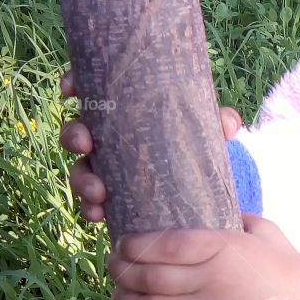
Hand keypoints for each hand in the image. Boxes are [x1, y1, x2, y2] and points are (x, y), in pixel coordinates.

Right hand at [59, 68, 244, 222]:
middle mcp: (108, 138)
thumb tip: (228, 125)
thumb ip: (218, 122)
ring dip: (82, 179)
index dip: (74, 85)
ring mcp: (106, 169)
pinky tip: (99, 214)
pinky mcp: (111, 197)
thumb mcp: (207, 129)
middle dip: (74, 135)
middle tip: (86, 143)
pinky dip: (91, 208)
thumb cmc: (195, 143)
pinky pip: (91, 203)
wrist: (204, 185)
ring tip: (99, 192)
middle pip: (77, 131)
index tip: (71, 89)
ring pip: (80, 169)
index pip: (92, 92)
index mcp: (124, 111)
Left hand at [108, 213, 299, 299]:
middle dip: (121, 272)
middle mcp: (213, 279)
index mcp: (223, 246)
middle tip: (113, 266)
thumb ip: (231, 217)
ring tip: (119, 294)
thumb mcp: (261, 229)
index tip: (122, 243)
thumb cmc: (284, 262)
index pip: (166, 244)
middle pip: (150, 278)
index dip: (135, 245)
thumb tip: (200, 208)